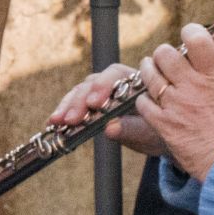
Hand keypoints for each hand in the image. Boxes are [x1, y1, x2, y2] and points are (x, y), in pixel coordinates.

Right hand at [49, 63, 167, 155]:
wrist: (159, 139)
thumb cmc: (159, 132)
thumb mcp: (151, 133)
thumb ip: (133, 129)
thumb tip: (110, 128)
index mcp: (135, 82)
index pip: (116, 75)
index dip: (103, 87)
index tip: (95, 104)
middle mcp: (116, 82)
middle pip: (94, 83)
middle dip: (80, 101)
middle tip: (71, 119)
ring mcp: (102, 91)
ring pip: (81, 91)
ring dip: (68, 106)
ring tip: (57, 122)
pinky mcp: (91, 103)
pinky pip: (75, 104)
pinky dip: (64, 112)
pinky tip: (53, 123)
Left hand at [133, 23, 213, 181]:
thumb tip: (209, 65)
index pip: (196, 38)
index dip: (190, 32)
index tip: (190, 37)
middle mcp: (192, 86)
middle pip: (165, 53)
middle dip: (164, 55)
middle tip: (168, 62)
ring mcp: (175, 105)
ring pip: (148, 74)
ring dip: (150, 72)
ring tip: (155, 76)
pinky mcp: (163, 124)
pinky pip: (142, 102)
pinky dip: (145, 100)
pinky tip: (154, 103)